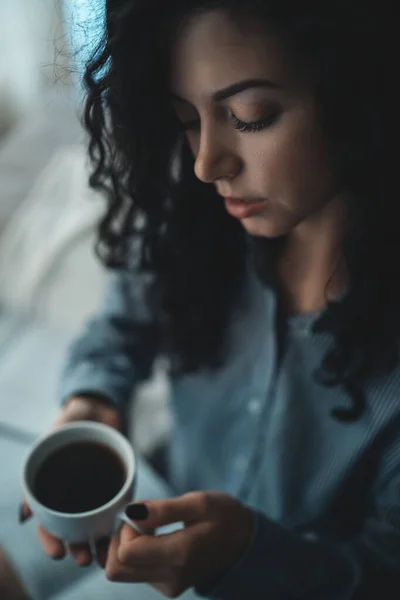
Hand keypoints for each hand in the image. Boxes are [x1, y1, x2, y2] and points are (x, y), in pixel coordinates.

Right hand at [19, 395, 122, 566]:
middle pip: (71, 529)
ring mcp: (96, 492)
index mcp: (53, 487)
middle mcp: (73, 494)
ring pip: (94, 524)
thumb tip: (26, 511)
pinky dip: (118, 523)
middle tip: (83, 559)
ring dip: (97, 542)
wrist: (101, 404)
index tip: (57, 552)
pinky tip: (123, 535)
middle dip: (76, 547)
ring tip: (103, 556)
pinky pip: (116, 508)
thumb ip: (43, 459)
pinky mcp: (117, 485)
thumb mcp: (55, 434)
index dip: (50, 539)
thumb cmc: (72, 418)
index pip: (47, 521)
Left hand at [105, 491, 253, 597]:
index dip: (126, 529)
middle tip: (140, 520)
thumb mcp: (199, 502)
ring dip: (128, 546)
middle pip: (116, 570)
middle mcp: (170, 577)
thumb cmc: (224, 516)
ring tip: (152, 526)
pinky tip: (155, 537)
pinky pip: (136, 572)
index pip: (126, 553)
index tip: (143, 513)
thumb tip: (130, 512)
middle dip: (118, 541)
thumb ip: (164, 509)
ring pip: (123, 571)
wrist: (244, 542)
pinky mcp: (166, 586)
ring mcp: (167, 586)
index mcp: (179, 555)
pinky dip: (137, 553)